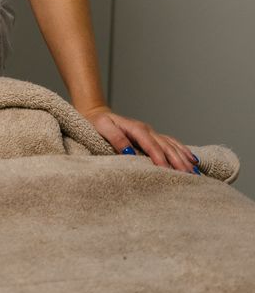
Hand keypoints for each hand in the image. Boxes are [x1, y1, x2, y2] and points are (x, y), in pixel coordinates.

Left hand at [78, 104, 198, 173]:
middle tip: (189, 176)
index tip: (166, 171)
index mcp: (136, 128)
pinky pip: (171, 143)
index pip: (150, 145)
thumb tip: (130, 153)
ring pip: (171, 145)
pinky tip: (193, 160)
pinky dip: (183, 151)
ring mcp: (151, 132)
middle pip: (166, 146)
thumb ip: (116, 139)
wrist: (97, 115)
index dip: (159, 157)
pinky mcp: (152, 136)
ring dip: (183, 158)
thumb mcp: (103, 128)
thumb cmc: (98, 124)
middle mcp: (147, 130)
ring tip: (195, 172)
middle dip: (177, 161)